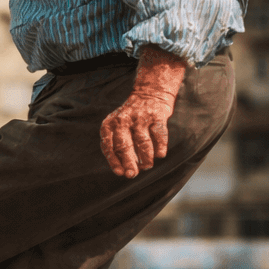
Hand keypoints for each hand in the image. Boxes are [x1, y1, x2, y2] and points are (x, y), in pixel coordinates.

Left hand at [99, 45, 187, 177]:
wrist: (149, 93)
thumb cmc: (131, 118)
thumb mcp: (117, 127)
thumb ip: (118, 146)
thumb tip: (123, 170)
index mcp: (110, 124)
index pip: (108, 145)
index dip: (114, 161)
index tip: (120, 173)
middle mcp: (123, 120)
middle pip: (124, 145)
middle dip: (128, 163)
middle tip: (132, 174)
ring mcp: (140, 117)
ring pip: (142, 142)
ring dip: (145, 158)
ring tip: (147, 165)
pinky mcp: (157, 116)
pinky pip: (159, 134)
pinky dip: (160, 147)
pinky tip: (160, 155)